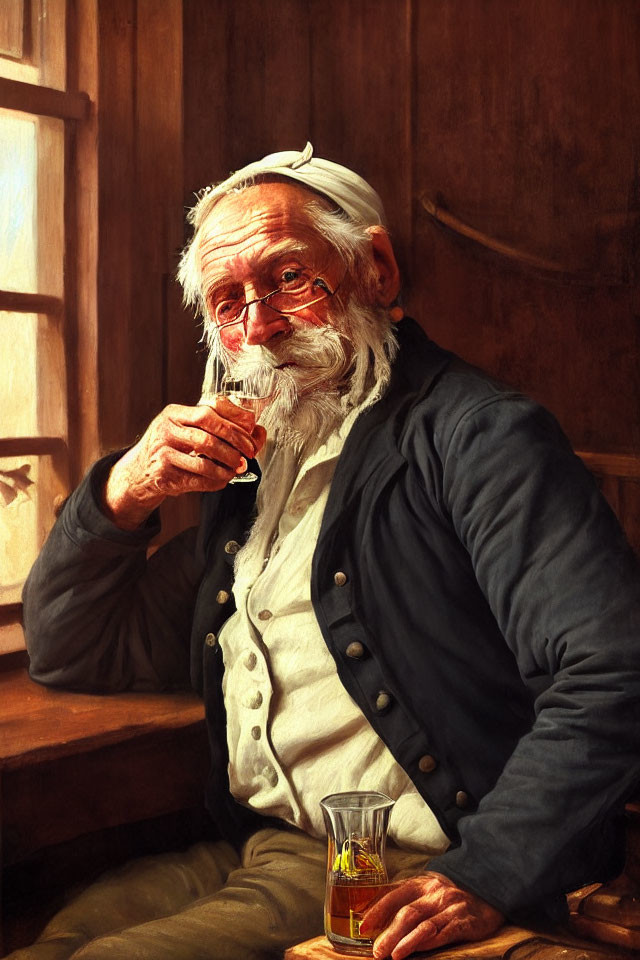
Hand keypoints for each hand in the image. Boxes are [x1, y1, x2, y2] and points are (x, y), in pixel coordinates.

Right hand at [102, 399, 266, 529]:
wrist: (140, 471)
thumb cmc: (172, 446)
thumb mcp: (189, 428)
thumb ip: (222, 426)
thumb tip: (259, 431)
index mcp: (175, 413)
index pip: (210, 414)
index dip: (235, 428)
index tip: (250, 440)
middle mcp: (166, 430)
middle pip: (208, 438)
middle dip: (234, 449)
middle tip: (247, 457)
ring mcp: (162, 453)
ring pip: (204, 462)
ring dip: (226, 468)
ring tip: (235, 469)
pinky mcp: (164, 475)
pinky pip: (197, 480)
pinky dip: (215, 482)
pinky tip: (221, 479)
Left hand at [360, 872, 503, 959]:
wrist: (487, 894)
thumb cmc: (449, 897)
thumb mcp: (426, 890)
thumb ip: (404, 899)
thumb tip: (375, 916)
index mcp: (421, 883)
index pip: (394, 895)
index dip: (377, 910)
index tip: (363, 926)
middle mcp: (434, 893)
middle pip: (408, 913)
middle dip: (390, 933)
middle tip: (377, 950)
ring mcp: (450, 907)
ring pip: (424, 925)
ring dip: (406, 942)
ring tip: (393, 955)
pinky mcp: (464, 922)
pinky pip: (444, 933)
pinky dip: (429, 942)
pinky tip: (418, 951)